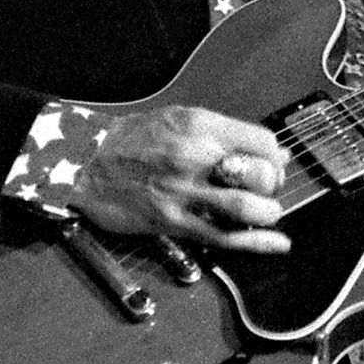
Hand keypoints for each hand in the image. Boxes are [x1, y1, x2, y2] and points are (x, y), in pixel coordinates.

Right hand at [71, 106, 290, 253]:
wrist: (87, 162)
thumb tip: (273, 152)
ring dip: (267, 214)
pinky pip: (222, 236)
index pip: (262, 142)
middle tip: (267, 189)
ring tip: (267, 213)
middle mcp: (195, 157)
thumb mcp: (180, 119)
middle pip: (259, 175)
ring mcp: (183, 191)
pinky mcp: (173, 222)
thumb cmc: (134, 139)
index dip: (276, 157)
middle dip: (273, 185)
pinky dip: (256, 243)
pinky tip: (276, 244)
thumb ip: (225, 134)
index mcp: (199, 126)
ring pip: (245, 208)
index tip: (273, 165)